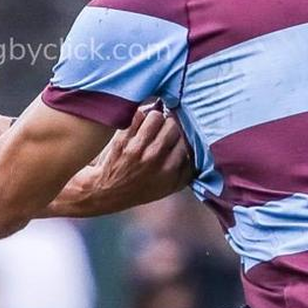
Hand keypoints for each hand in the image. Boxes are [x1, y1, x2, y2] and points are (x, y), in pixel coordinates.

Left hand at [77, 105, 194, 211]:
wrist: (107, 192)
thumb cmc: (140, 189)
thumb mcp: (168, 188)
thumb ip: (187, 172)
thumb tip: (201, 153)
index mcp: (169, 170)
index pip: (186, 140)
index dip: (184, 135)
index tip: (179, 134)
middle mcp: (154, 157)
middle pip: (173, 125)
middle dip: (171, 124)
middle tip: (166, 127)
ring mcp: (137, 147)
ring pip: (156, 116)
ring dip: (156, 118)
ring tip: (154, 124)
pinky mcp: (123, 139)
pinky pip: (137, 116)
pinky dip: (140, 116)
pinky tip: (140, 123)